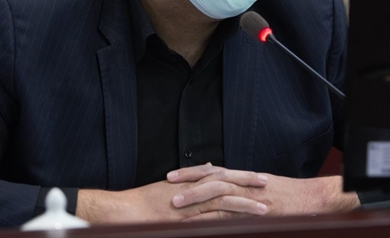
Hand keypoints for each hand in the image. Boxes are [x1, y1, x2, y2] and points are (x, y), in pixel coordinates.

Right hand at [76, 163, 268, 223]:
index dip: (239, 175)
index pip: (219, 175)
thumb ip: (191, 179)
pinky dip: (225, 219)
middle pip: (224, 182)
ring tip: (264, 206)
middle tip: (267, 182)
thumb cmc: (142, 201)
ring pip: (221, 200)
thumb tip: (211, 168)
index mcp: (188, 182)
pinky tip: (240, 221)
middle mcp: (190, 189)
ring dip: (244, 203)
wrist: (122, 210)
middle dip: (246, 182)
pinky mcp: (182, 219)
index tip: (255, 176)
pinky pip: (208, 218)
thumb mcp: (168, 187)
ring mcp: (187, 204)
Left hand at [167, 164, 359, 219]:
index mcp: (241, 177)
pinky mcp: (257, 209)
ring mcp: (249, 195)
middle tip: (167, 184)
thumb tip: (219, 184)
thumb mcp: (258, 187)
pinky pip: (233, 211)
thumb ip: (239, 186)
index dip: (191, 172)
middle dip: (187, 180)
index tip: (172, 175)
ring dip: (196, 196)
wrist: (310, 199)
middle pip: (210, 176)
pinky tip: (201, 222)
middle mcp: (242, 181)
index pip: (211, 170)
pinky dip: (216, 216)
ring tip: (177, 203)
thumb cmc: (285, 195)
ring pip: (218, 191)